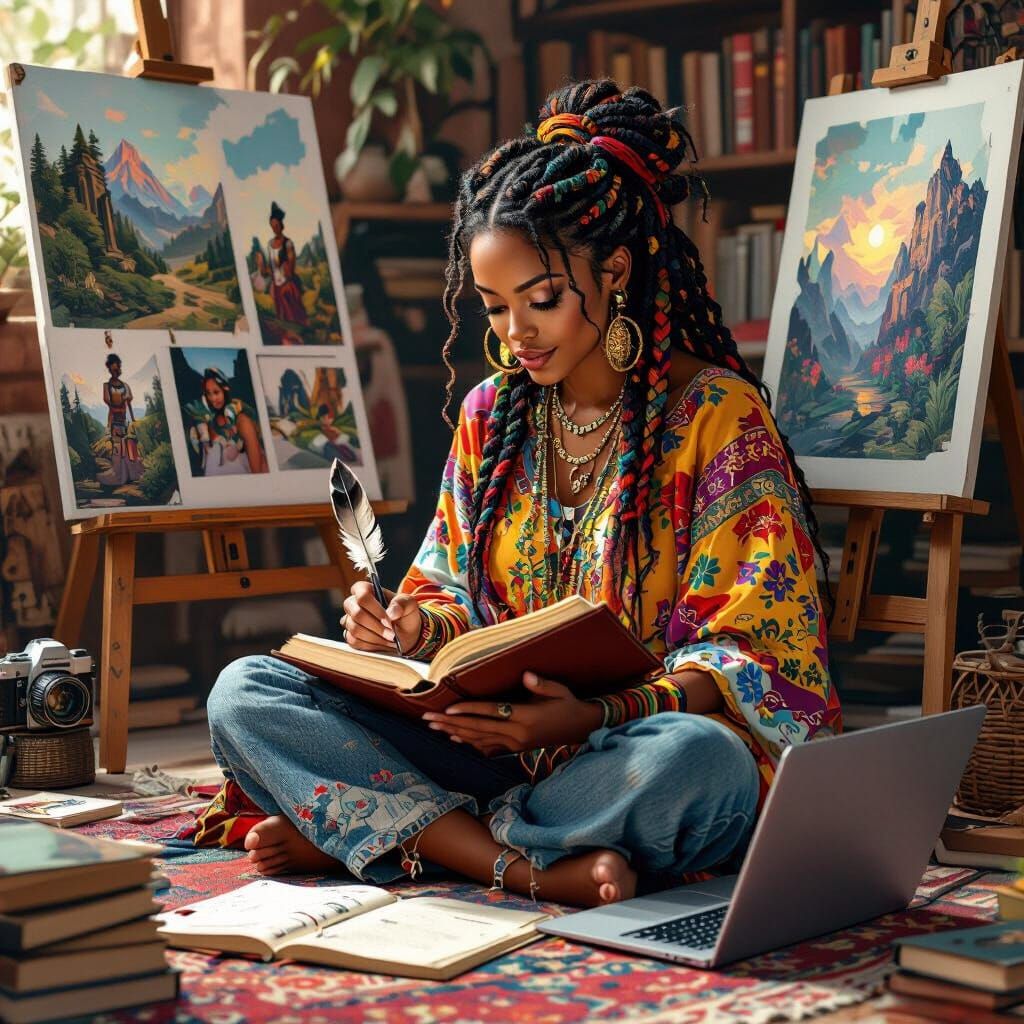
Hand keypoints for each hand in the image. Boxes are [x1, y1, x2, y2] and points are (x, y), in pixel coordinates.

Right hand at [341, 581, 422, 652]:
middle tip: (392, 634)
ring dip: (376, 637)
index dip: (376, 609)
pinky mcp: (350, 636)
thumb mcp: (409, 604)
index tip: (389, 620)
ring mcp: (349, 620)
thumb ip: (403, 603)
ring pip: (356, 629)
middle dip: (377, 627)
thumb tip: (391, 613)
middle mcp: (353, 603)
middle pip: (357, 614)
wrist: (404, 634)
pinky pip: (355, 642)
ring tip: (390, 639)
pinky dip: (371, 645)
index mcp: (365, 590)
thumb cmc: (404, 615)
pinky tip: (383, 643)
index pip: (362, 595)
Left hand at [421, 672, 604, 755]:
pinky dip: (469, 742)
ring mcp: (515, 744)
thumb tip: (525, 675)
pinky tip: (455, 738)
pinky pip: (488, 747)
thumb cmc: (568, 704)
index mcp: (526, 718)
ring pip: (479, 740)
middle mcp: (517, 734)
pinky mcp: (515, 749)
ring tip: (434, 728)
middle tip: (428, 719)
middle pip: (478, 728)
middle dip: (451, 723)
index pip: (491, 712)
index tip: (448, 708)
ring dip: (455, 733)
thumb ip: (541, 684)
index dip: (469, 710)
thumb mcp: (559, 691)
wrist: (581, 728)